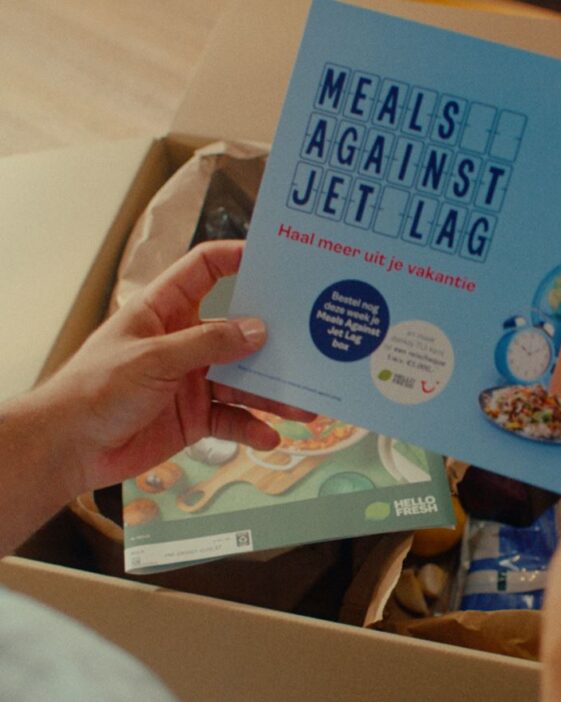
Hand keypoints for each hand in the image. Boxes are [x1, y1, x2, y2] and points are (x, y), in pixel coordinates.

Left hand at [35, 240, 313, 494]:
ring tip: (306, 406)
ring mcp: (194, 381)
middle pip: (240, 331)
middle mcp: (185, 341)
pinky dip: (254, 428)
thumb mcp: (154, 358)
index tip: (275, 259)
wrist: (69, 447)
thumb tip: (258, 330)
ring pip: (245, 381)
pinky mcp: (196, 417)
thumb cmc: (96, 388)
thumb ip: (208, 343)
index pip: (205, 270)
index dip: (236, 257)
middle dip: (276, 339)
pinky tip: (273, 436)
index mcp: (166, 310)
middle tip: (313, 340)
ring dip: (274, 393)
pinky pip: (234, 419)